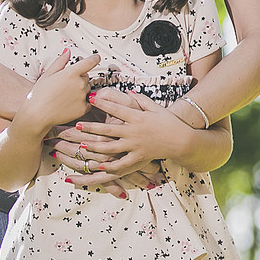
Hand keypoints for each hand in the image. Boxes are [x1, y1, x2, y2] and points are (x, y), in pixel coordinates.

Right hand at [16, 50, 100, 132]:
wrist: (36, 115)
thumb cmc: (39, 94)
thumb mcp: (47, 74)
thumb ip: (60, 61)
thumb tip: (68, 51)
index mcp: (71, 73)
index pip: (91, 61)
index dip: (94, 58)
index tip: (95, 58)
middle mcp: (80, 84)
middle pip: (86, 77)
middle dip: (79, 78)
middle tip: (65, 85)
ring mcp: (82, 97)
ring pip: (87, 89)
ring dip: (80, 90)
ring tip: (64, 96)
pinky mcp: (83, 109)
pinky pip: (87, 102)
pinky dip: (81, 102)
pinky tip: (68, 104)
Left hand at [76, 87, 193, 172]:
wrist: (182, 140)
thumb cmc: (170, 122)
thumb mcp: (156, 108)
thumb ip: (142, 100)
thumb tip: (130, 93)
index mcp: (138, 117)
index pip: (116, 108)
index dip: (103, 103)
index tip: (91, 98)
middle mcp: (134, 131)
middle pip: (108, 129)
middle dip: (91, 127)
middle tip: (77, 124)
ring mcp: (135, 146)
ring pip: (110, 147)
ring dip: (95, 146)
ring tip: (82, 145)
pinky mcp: (138, 157)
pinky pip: (122, 164)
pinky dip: (110, 166)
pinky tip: (99, 166)